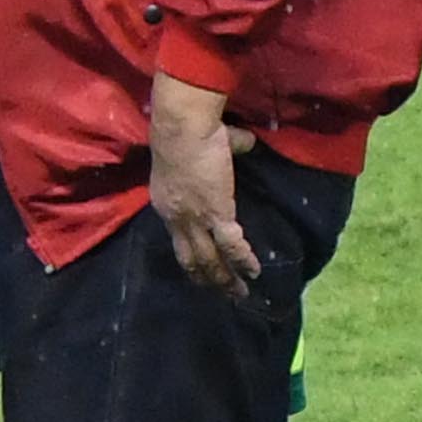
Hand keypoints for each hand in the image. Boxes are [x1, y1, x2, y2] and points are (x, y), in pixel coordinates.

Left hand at [149, 71, 258, 298]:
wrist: (182, 128)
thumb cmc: (188, 131)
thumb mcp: (198, 150)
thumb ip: (224, 147)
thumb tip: (245, 140)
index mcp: (167, 205)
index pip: (178, 239)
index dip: (192, 256)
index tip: (202, 268)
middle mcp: (177, 219)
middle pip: (192, 259)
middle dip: (208, 278)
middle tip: (222, 292)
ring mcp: (195, 220)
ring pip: (210, 259)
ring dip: (225, 279)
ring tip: (239, 293)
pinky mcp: (216, 215)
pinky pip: (232, 246)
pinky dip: (243, 261)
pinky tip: (254, 271)